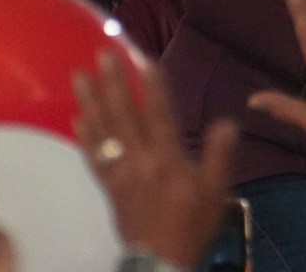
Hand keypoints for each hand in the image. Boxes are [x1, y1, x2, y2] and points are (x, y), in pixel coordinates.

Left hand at [73, 47, 238, 266]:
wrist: (162, 259)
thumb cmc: (192, 223)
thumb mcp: (217, 190)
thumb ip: (221, 154)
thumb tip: (228, 122)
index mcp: (167, 159)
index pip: (159, 115)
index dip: (153, 87)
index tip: (143, 58)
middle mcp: (140, 161)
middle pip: (124, 117)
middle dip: (114, 84)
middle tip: (102, 55)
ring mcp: (120, 174)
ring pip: (102, 133)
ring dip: (90, 103)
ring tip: (79, 77)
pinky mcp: (109, 187)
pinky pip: (93, 158)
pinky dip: (85, 137)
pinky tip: (77, 118)